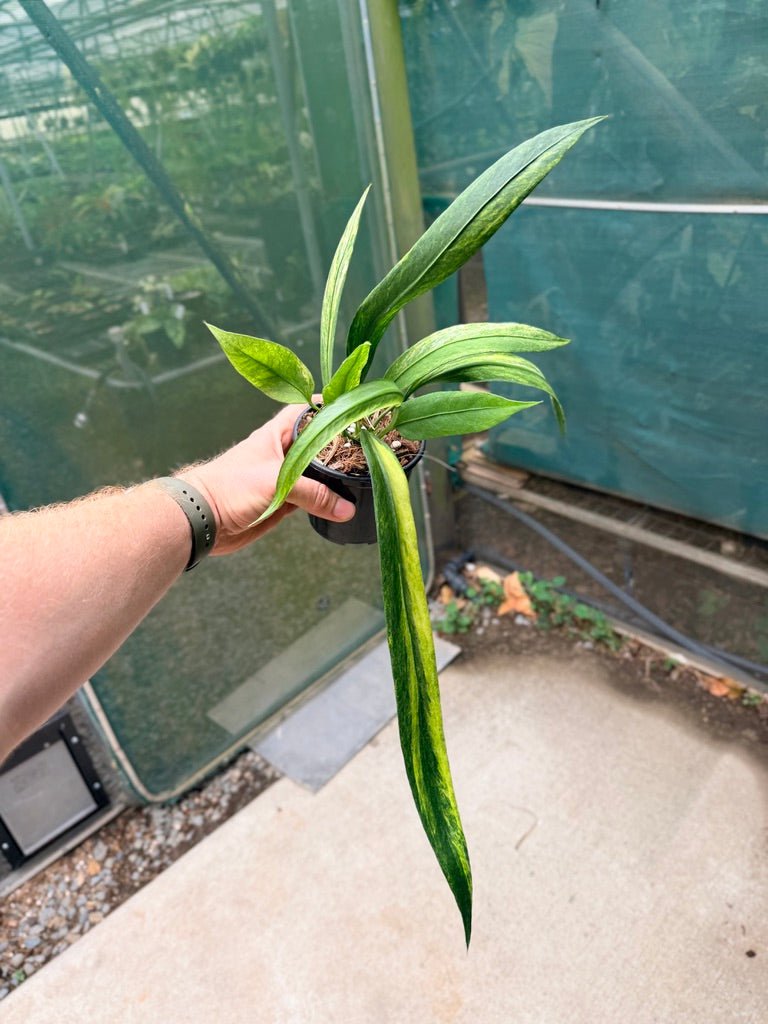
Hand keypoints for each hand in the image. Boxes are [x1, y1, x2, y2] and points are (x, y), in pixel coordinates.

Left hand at [178, 404, 354, 554]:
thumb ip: (314, 493)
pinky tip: (343, 504)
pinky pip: (310, 499)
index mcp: (275, 435)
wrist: (202, 519)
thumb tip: (347, 507)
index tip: (351, 406)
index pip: (304, 411)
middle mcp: (282, 454)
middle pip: (316, 444)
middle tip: (367, 445)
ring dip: (334, 476)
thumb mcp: (275, 483)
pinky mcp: (282, 502)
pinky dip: (325, 502)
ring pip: (315, 474)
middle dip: (337, 444)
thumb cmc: (229, 488)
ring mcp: (283, 479)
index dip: (325, 406)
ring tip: (362, 473)